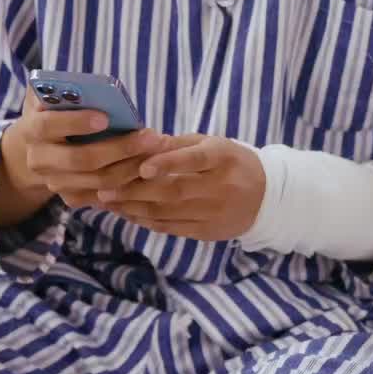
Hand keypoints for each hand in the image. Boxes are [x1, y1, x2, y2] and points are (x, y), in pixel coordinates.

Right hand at [0, 90, 164, 225]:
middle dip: (119, 148)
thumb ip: (65, 89)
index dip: (75, 122)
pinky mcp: (72, 198)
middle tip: (151, 135)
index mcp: (31, 129)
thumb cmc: (53, 112)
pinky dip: (131, 181)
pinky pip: (107, 196)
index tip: (104, 117)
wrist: (35, 148)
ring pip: (100, 182)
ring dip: (133, 166)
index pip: (48, 126)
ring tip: (158, 147)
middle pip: (81, 160)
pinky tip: (152, 166)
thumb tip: (95, 88)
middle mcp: (39, 161)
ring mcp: (55, 183)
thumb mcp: (52, 96)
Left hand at [96, 135, 265, 241]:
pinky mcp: (207, 232)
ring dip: (133, 207)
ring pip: (168, 212)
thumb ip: (178, 145)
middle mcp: (221, 186)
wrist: (267, 198)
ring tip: (108, 200)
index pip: (195, 160)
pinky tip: (127, 213)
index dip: (169, 163)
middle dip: (136, 190)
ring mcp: (214, 212)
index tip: (143, 167)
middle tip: (104, 186)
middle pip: (174, 190)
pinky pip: (171, 227)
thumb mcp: (212, 144)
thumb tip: (142, 141)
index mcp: (223, 158)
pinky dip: (146, 221)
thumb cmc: (231, 162)